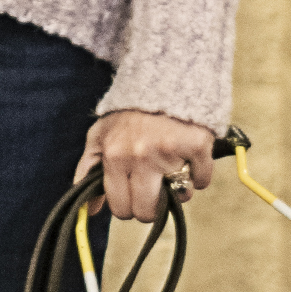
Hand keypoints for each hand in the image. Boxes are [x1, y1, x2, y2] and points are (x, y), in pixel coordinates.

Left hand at [78, 108, 216, 224]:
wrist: (162, 80)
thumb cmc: (128, 114)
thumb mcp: (99, 137)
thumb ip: (88, 171)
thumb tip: (90, 211)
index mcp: (115, 157)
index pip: (121, 208)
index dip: (128, 207)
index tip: (133, 196)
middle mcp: (140, 157)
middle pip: (148, 211)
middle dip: (152, 206)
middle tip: (154, 189)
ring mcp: (171, 152)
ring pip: (179, 198)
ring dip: (179, 190)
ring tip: (173, 170)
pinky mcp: (197, 146)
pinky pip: (202, 181)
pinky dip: (199, 175)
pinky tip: (190, 161)